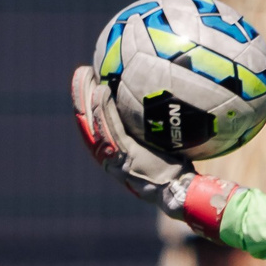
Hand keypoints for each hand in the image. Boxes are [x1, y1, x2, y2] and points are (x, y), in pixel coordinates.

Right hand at [70, 66, 237, 235]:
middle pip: (88, 123)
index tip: (87, 81)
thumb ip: (151, 125)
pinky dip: (104, 110)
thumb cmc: (178, 169)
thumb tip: (158, 96)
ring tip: (87, 76)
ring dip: (87, 99)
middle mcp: (111, 159)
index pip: (94, 126)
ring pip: (94, 124)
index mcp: (115, 155)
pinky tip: (103, 89)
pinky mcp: (127, 159)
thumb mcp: (160, 143)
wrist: (184, 192)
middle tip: (81, 73)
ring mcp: (117, 160)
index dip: (86, 104)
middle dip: (81, 97)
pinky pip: (111, 130)